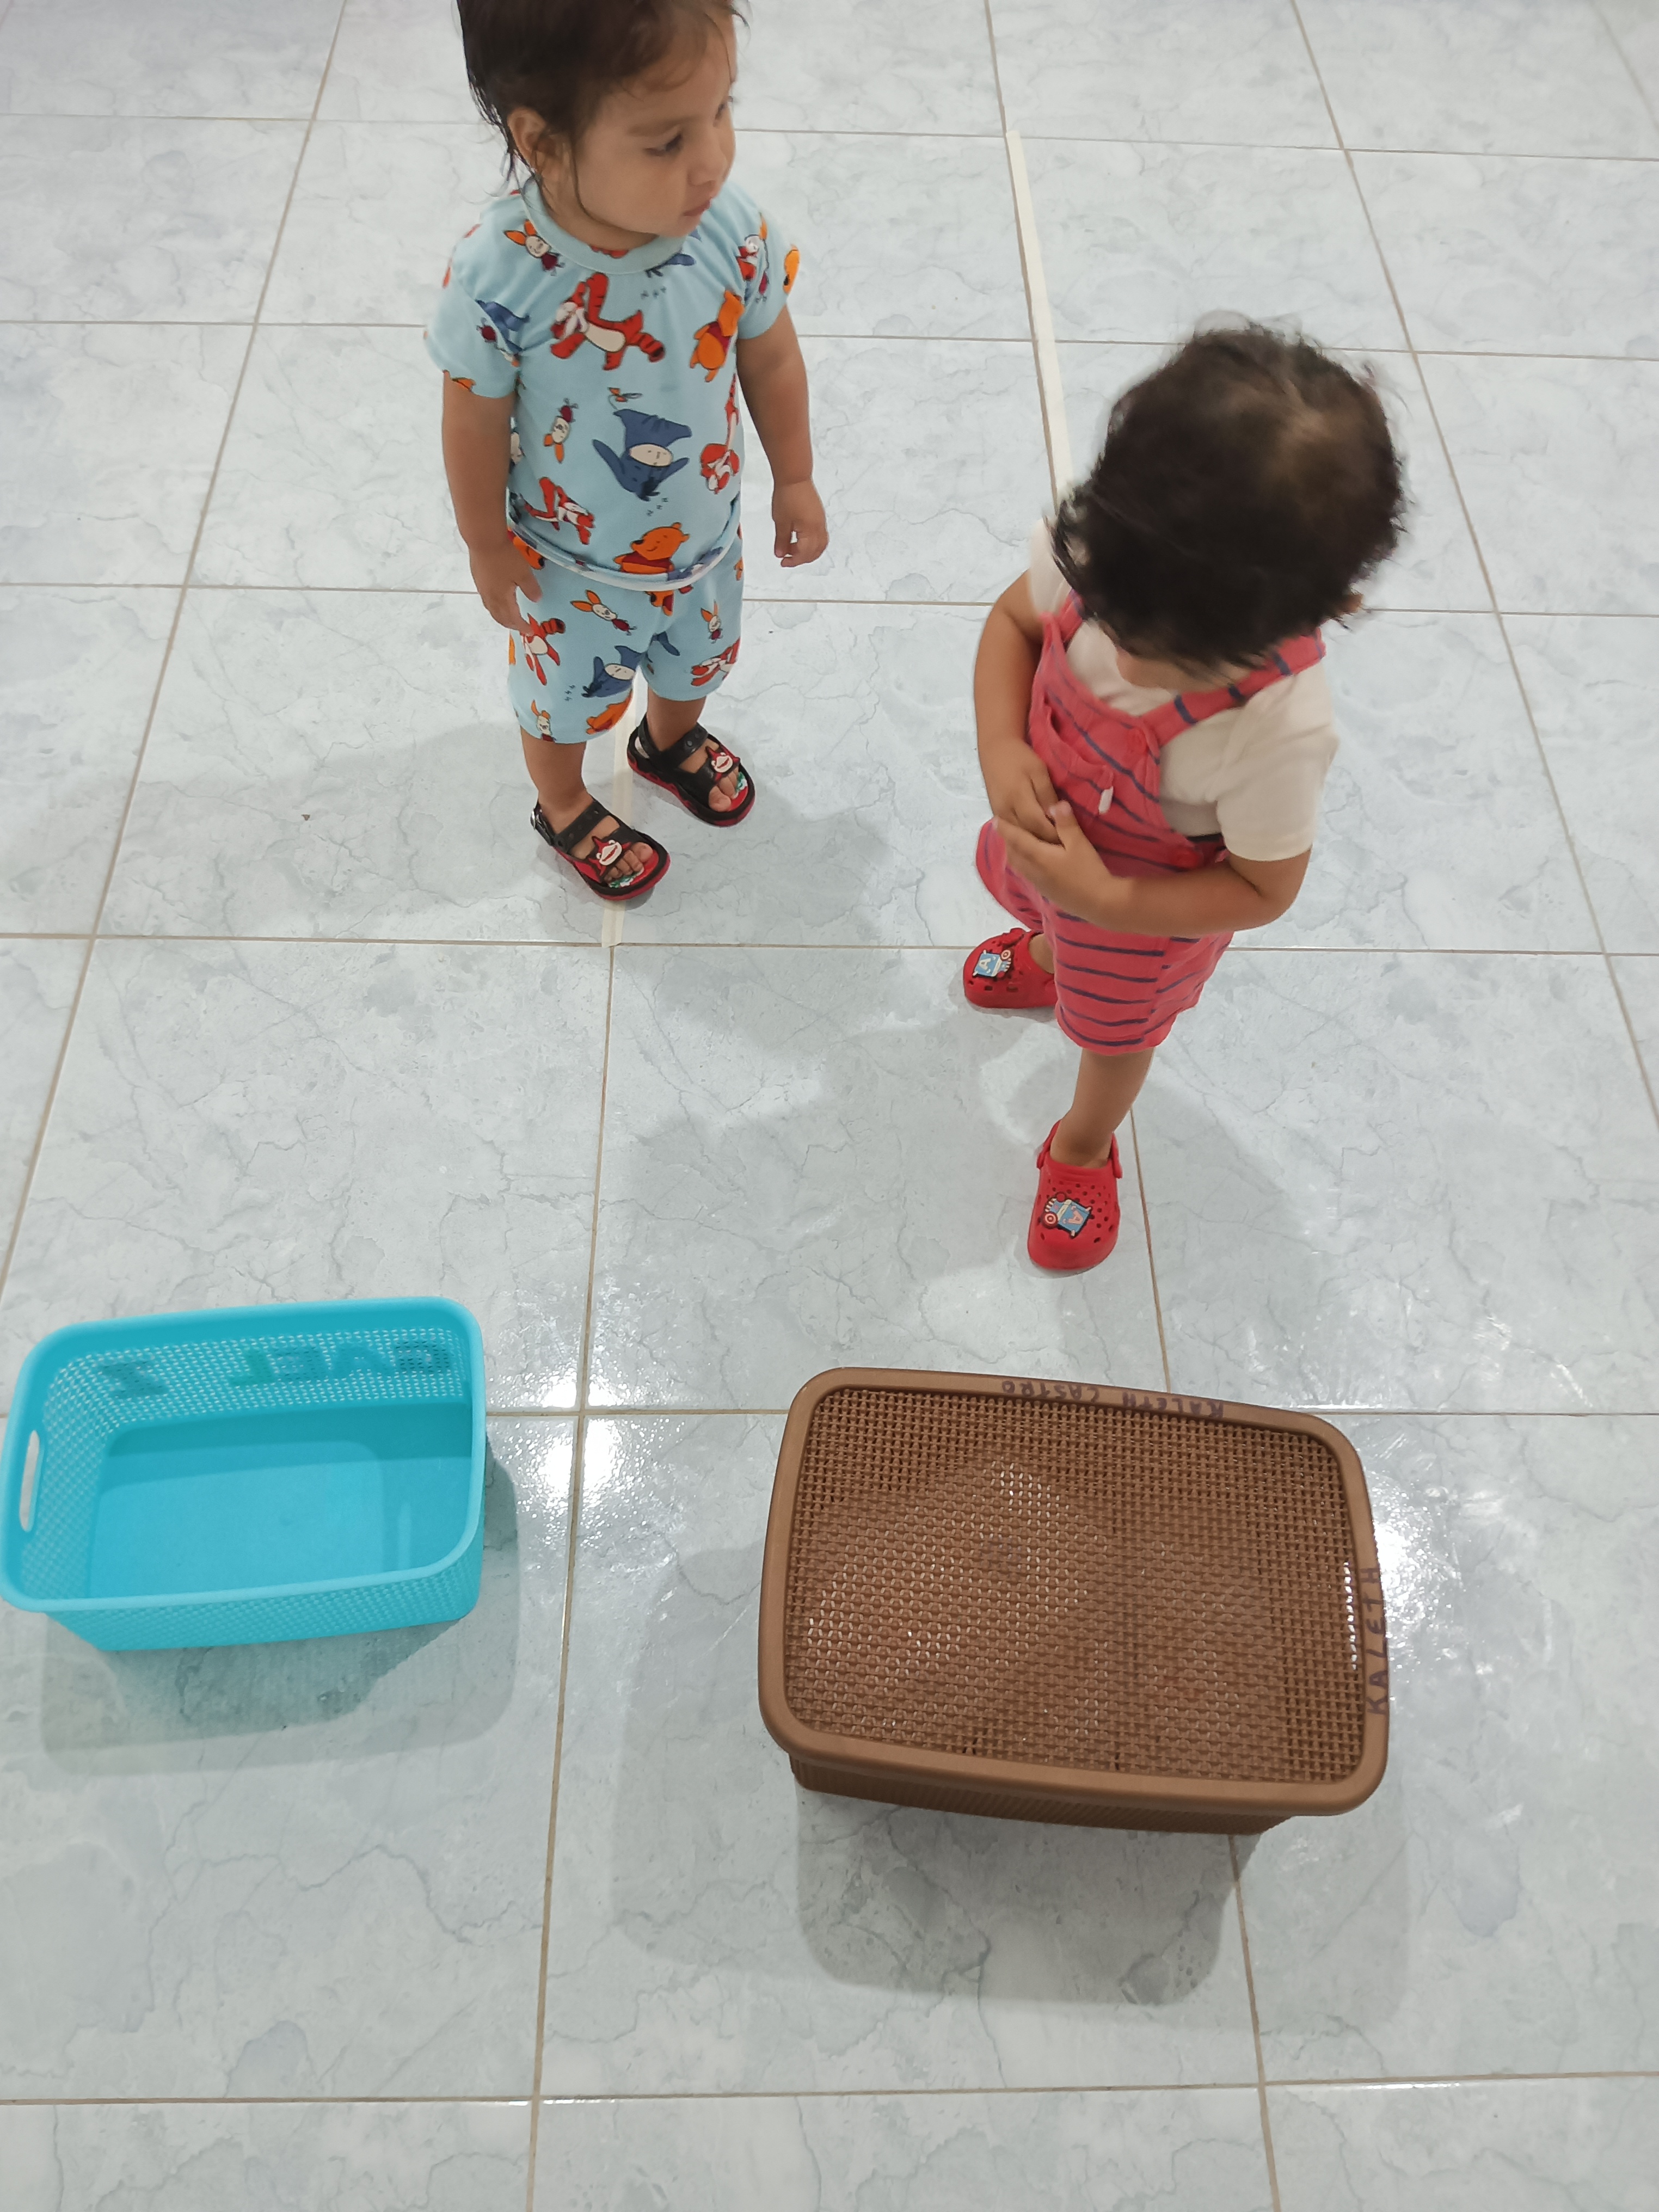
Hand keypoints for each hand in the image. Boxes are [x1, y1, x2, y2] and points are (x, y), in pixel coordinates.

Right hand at [469, 537, 538, 630]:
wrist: (483, 541)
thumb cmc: (504, 557)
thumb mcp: (523, 573)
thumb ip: (531, 588)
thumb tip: (536, 599)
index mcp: (502, 599)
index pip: (513, 619)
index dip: (521, 626)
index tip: (529, 631)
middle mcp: (490, 597)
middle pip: (499, 618)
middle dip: (510, 625)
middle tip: (519, 627)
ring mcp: (482, 589)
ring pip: (491, 610)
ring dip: (500, 617)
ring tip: (508, 618)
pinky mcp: (478, 580)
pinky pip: (486, 600)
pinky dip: (494, 607)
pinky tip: (497, 600)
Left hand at [772, 477, 827, 565]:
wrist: (794, 477)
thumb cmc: (788, 495)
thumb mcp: (781, 521)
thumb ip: (781, 540)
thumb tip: (780, 553)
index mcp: (810, 530)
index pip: (804, 554)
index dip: (793, 561)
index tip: (783, 562)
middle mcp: (819, 527)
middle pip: (815, 552)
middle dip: (801, 558)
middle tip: (787, 557)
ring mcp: (821, 522)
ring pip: (820, 545)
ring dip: (808, 552)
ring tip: (793, 549)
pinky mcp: (819, 516)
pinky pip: (821, 536)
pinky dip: (812, 543)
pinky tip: (801, 540)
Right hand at [983, 741, 1061, 844]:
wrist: (994, 750)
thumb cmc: (1020, 757)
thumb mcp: (1038, 771)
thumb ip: (1046, 794)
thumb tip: (1056, 817)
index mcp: (1018, 798)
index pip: (1039, 825)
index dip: (1054, 835)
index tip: (1069, 841)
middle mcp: (1006, 811)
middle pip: (1027, 835)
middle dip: (1045, 844)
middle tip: (1063, 849)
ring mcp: (999, 815)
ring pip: (1017, 838)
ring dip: (1033, 845)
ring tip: (1050, 851)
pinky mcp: (996, 815)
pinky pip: (1009, 834)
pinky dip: (1022, 842)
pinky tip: (1033, 846)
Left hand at [998, 801, 1125, 922]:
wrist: (1099, 904)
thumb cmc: (1089, 872)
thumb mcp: (1080, 844)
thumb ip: (1066, 824)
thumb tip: (1055, 804)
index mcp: (1039, 857)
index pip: (1017, 840)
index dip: (1006, 829)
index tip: (995, 819)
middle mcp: (1034, 871)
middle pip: (1014, 854)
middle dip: (1007, 840)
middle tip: (1004, 828)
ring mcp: (1039, 884)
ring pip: (1019, 866)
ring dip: (1014, 852)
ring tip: (1015, 842)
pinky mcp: (1046, 891)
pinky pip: (1027, 873)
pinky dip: (1023, 862)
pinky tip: (1031, 860)